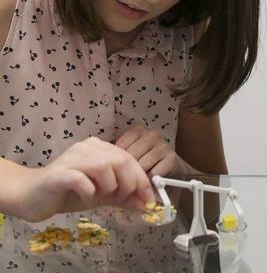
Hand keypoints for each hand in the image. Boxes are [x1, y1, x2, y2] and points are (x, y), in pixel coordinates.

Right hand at [17, 137, 155, 221]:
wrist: (31, 196)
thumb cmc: (69, 193)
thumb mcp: (102, 195)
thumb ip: (124, 197)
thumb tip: (147, 204)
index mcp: (99, 148)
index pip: (128, 158)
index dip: (142, 179)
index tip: (149, 199)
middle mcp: (87, 147)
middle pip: (120, 160)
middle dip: (129, 183)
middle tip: (124, 200)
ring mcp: (72, 158)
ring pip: (104, 166)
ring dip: (110, 186)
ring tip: (101, 198)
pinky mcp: (59, 173)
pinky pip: (81, 179)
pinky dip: (90, 191)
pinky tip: (87, 198)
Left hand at [116, 124, 184, 177]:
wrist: (171, 173)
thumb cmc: (147, 165)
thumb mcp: (131, 157)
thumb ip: (120, 156)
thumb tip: (105, 164)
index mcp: (139, 131)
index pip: (122, 145)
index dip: (118, 161)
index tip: (118, 170)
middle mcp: (152, 135)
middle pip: (132, 155)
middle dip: (128, 170)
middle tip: (126, 180)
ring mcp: (163, 145)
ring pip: (143, 164)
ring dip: (139, 176)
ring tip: (138, 182)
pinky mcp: (172, 158)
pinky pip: (155, 172)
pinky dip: (151, 180)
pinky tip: (149, 182)